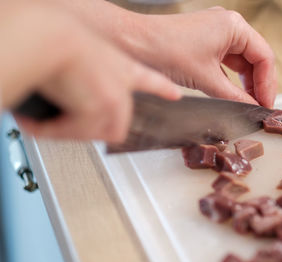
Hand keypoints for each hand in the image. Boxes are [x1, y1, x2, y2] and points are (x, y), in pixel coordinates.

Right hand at [1, 2, 179, 141]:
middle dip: (88, 128)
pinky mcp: (101, 111)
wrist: (50, 38)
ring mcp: (115, 99)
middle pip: (115, 126)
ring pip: (91, 132)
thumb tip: (68, 95)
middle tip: (65, 120)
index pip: (150, 79)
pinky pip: (74, 134)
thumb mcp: (82, 56)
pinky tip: (36, 122)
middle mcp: (122, 86)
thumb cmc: (59, 41)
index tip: (175, 94)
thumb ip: (86, 79)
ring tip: (45, 117)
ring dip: (65, 128)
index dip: (163, 88)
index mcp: (122, 67)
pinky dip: (51, 131)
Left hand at [125, 7, 276, 107]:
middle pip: (255, 58)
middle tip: (258, 106)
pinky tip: (231, 94)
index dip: (267, 84)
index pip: (264, 57)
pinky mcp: (203, 43)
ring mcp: (215, 33)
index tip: (266, 104)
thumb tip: (251, 108)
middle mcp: (227, 26)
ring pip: (241, 61)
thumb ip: (233, 96)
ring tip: (247, 103)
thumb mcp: (205, 78)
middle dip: (258, 84)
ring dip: (245, 82)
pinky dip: (230, 79)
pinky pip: (225, 62)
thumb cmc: (165, 50)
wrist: (133, 43)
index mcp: (234, 26)